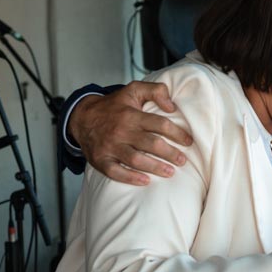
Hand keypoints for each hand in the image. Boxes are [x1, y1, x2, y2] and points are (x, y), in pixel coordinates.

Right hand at [68, 81, 192, 185]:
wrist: (82, 117)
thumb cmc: (114, 106)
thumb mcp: (133, 90)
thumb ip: (156, 91)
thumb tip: (171, 106)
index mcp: (132, 115)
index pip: (160, 124)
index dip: (178, 134)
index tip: (188, 142)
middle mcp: (122, 131)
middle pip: (151, 144)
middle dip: (170, 153)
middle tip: (183, 161)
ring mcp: (110, 146)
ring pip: (136, 159)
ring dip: (156, 167)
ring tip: (171, 172)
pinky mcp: (101, 159)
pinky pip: (115, 172)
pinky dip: (130, 178)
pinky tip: (145, 181)